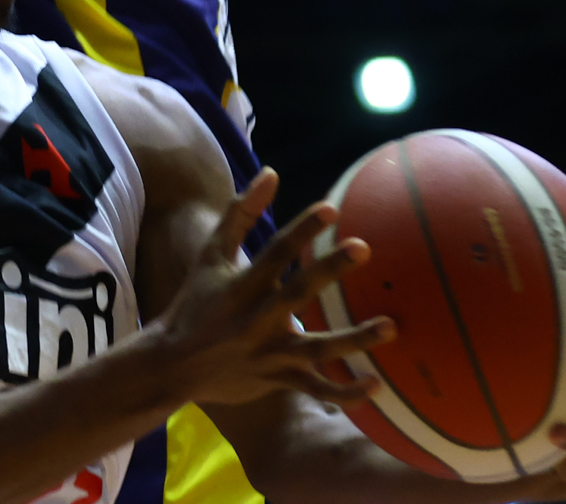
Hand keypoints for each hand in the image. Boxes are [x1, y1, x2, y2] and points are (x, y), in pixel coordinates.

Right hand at [150, 169, 392, 408]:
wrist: (174, 364)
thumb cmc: (196, 302)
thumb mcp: (211, 256)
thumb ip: (240, 214)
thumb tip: (271, 172)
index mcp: (242, 286)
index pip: (274, 252)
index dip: (301, 230)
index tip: (330, 208)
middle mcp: (258, 319)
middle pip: (299, 292)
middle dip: (330, 270)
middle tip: (363, 246)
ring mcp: (271, 353)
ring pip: (318, 348)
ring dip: (355, 340)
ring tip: (392, 326)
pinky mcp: (279, 380)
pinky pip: (316, 390)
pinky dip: (345, 392)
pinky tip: (378, 384)